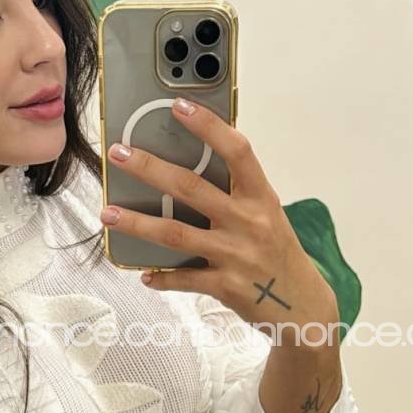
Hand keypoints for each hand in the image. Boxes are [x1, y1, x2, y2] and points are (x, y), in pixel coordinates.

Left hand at [100, 97, 338, 346]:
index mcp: (261, 197)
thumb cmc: (277, 253)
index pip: (237, 151)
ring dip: (138, 223)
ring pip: (176, 234)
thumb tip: (186, 171)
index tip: (178, 106)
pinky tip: (143, 274)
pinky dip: (162, 277)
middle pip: (191, 188)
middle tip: (118, 154)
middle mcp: (249, 222)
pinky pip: (185, 279)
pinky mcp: (226, 286)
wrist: (303, 306)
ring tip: (108, 213)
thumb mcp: (267, 215)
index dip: (208, 126)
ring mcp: (236, 255)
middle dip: (150, 168)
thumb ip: (235, 194)